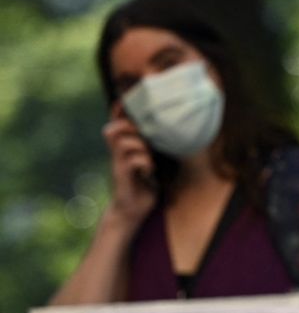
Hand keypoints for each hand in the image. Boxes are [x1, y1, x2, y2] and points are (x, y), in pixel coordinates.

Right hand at [103, 107, 156, 226]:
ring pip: (123, 143)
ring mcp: (118, 165)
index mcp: (124, 148)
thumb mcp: (150, 161)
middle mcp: (117, 154)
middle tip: (145, 135)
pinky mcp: (122, 178)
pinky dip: (144, 162)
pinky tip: (150, 169)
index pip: (115, 124)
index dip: (119, 112)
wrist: (133, 210)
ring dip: (139, 145)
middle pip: (112, 129)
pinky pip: (132, 161)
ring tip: (149, 154)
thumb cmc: (145, 183)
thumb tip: (174, 130)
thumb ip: (154, 147)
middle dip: (129, 127)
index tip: (128, 102)